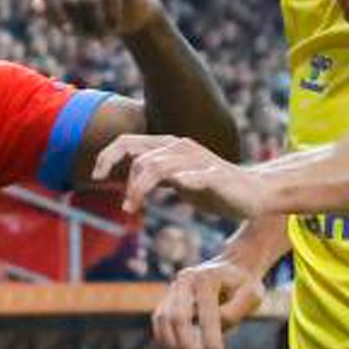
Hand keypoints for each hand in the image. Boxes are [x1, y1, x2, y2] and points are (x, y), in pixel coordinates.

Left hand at [32, 0, 163, 37]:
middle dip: (80, 23)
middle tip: (90, 36)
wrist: (132, 17)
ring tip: (102, 34)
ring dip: (96, 24)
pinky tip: (114, 27)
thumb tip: (36, 5)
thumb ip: (50, 13)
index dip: (54, 12)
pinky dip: (111, 18)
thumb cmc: (95, 17)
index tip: (65, 30)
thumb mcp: (70, 20)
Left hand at [94, 134, 270, 218]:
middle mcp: (181, 148)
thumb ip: (155, 175)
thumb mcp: (178, 179)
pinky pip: (196, 176)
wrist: (254, 193)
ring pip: (159, 166)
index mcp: (170, 147)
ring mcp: (199, 161)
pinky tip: (177, 186)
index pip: (129, 142)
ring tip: (133, 207)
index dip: (108, 156)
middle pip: (140, 155)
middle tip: (124, 206)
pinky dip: (184, 179)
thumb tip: (129, 179)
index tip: (95, 176)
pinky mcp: (217, 175)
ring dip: (140, 187)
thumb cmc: (214, 187)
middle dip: (124, 179)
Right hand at [154, 258, 265, 348]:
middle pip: (177, 316)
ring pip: (163, 318)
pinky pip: (160, 319)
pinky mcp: (168, 296)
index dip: (210, 340)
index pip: (207, 314)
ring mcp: (174, 286)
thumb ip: (236, 310)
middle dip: (186, 343)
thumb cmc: (245, 285)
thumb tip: (215, 324)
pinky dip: (165, 337)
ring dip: (171, 343)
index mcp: (208, 278)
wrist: (233, 267)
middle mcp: (186, 279)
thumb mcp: (253, 294)